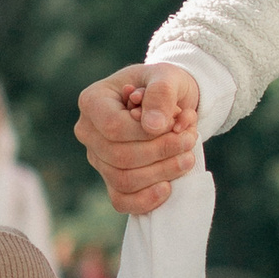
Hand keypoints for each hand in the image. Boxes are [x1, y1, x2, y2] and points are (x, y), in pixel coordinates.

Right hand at [76, 63, 199, 216]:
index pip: (113, 127)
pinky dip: (146, 199)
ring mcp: (97, 158)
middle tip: (190, 139)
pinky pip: (121, 200)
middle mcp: (88, 132)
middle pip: (120, 156)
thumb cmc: (163, 85)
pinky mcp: (110, 180)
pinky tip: (168, 187)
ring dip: (162, 172)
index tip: (176, 123)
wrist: (170, 103)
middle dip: (161, 152)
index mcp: (92, 101)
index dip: (147, 133)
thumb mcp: (167, 77)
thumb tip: (154, 126)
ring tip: (187, 157)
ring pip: (123, 180)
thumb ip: (160, 94)